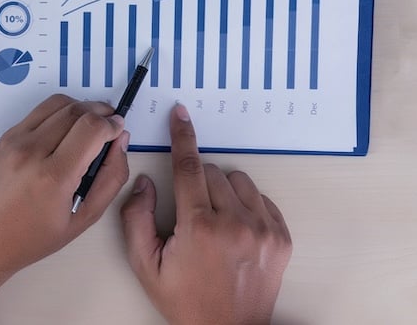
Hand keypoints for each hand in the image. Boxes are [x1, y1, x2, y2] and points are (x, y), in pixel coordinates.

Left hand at [0, 94, 131, 294]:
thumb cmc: (31, 238)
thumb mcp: (82, 220)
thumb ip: (110, 179)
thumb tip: (120, 143)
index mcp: (54, 176)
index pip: (92, 128)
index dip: (113, 124)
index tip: (119, 130)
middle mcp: (32, 151)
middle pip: (76, 110)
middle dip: (101, 111)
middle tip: (111, 123)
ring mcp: (14, 141)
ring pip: (57, 104)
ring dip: (80, 107)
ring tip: (91, 123)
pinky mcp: (4, 138)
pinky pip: (38, 113)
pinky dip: (58, 114)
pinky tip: (66, 130)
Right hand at [120, 104, 292, 324]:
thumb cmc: (186, 300)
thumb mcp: (145, 265)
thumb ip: (135, 218)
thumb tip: (144, 183)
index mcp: (199, 227)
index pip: (189, 168)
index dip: (183, 138)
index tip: (181, 116)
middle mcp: (236, 224)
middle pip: (213, 173)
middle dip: (197, 184)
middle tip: (190, 213)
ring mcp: (264, 230)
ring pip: (239, 181)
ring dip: (223, 192)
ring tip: (214, 220)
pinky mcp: (282, 238)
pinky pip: (262, 199)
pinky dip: (246, 206)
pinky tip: (234, 228)